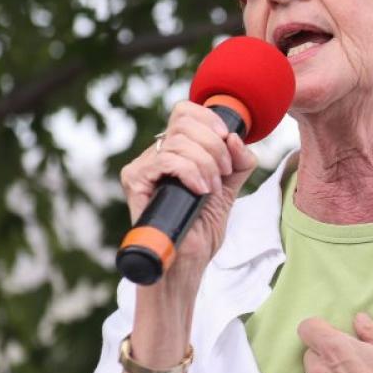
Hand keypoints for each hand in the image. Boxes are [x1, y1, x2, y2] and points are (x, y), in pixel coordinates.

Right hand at [120, 100, 256, 276]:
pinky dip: (191, 172)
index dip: (209, 119)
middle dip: (215, 146)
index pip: (185, 111)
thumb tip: (236, 137)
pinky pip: (166, 160)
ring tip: (211, 189)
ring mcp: (143, 166)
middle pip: (185, 122)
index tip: (228, 139)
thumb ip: (239, 163)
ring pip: (179, 141)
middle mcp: (156, 154)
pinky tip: (199, 190)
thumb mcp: (229, 189)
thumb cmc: (201, 229)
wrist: (187, 262)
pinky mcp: (134, 180)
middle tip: (223, 173)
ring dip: (206, 164)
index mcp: (176, 151)